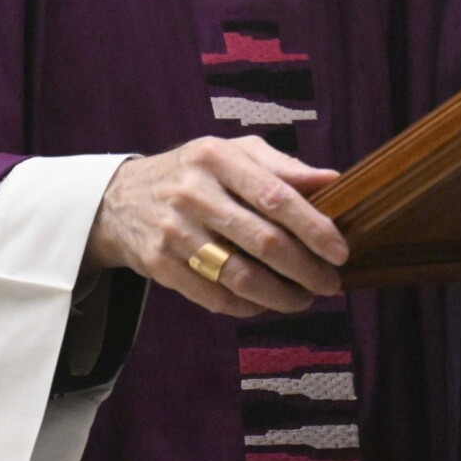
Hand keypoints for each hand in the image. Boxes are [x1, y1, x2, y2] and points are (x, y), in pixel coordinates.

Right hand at [83, 137, 346, 315]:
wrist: (120, 200)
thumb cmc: (195, 173)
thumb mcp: (233, 154)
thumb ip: (282, 167)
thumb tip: (333, 181)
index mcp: (217, 157)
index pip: (276, 196)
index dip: (314, 228)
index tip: (340, 251)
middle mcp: (193, 192)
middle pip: (263, 241)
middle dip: (306, 269)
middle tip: (330, 283)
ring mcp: (174, 231)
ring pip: (240, 276)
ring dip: (281, 296)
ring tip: (305, 299)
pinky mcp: (159, 264)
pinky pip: (214, 296)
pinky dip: (249, 307)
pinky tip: (267, 304)